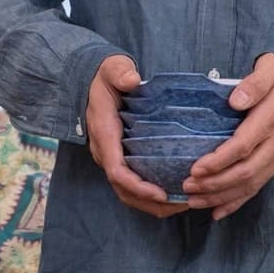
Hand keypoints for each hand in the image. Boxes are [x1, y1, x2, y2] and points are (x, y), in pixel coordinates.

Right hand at [86, 55, 185, 217]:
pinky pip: (131, 185)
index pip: (117, 171)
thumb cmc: (106, 76)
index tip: (161, 193)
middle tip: (181, 204)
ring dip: (152, 204)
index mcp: (105, 134)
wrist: (91, 80)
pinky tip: (173, 194)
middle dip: (150, 203)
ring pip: (127, 193)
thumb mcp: (112, 68)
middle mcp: (105, 151)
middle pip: (124, 190)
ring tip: (182, 204)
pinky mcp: (119, 158)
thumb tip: (132, 80)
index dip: (138, 186)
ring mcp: (111, 157)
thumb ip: (120, 73)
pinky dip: (150, 196)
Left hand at [183, 53, 273, 219]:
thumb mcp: (273, 67)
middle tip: (187, 187)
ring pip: (251, 184)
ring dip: (222, 196)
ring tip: (195, 201)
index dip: (218, 161)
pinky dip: (237, 201)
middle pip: (245, 172)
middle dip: (214, 184)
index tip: (195, 169)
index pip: (243, 146)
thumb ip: (255, 83)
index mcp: (273, 117)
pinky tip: (218, 211)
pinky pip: (259, 186)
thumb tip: (236, 100)